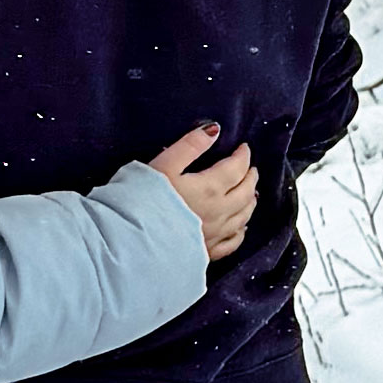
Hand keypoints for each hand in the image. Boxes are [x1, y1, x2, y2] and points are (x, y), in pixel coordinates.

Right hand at [146, 122, 258, 261]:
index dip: (242, 156)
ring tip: (251, 192)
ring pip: (243, 216)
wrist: (131, 243)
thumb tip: (213, 130)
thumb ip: (190, 145)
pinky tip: (241, 228)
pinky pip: (232, 243)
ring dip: (250, 201)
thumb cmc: (142, 201)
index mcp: (210, 188)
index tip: (243, 148)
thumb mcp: (164, 165)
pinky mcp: (206, 253)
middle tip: (250, 168)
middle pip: (245, 192)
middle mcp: (219, 212)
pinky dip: (240, 231)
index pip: (236, 168)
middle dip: (250, 177)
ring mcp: (214, 235)